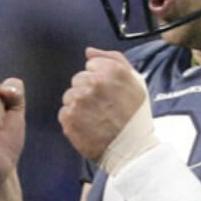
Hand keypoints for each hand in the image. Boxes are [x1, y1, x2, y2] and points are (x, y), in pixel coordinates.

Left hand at [59, 47, 148, 162]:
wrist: (133, 149)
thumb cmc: (136, 116)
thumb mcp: (136, 81)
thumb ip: (113, 59)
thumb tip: (89, 51)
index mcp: (111, 70)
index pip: (90, 66)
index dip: (100, 80)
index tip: (109, 93)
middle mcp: (94, 83)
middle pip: (78, 80)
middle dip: (87, 91)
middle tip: (103, 107)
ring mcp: (80, 100)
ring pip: (69, 96)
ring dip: (79, 106)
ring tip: (96, 118)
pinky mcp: (69, 118)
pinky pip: (64, 112)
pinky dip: (73, 120)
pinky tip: (88, 126)